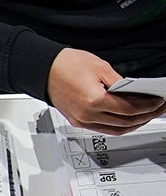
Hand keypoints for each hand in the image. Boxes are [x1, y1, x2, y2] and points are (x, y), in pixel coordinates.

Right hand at [48, 47, 164, 134]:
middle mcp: (87, 114)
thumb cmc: (65, 65)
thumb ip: (121, 83)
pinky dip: (120, 126)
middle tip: (158, 108)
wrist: (43, 69)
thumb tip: (137, 93)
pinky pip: (104, 129)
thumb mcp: (101, 67)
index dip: (148, 106)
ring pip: (116, 130)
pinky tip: (128, 119)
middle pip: (125, 122)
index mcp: (94, 100)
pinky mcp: (78, 121)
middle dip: (146, 116)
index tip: (158, 101)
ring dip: (134, 124)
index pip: (129, 109)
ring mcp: (81, 120)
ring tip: (147, 115)